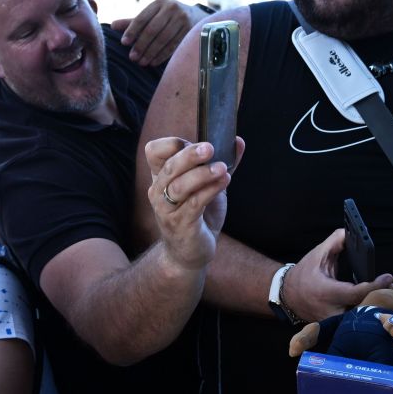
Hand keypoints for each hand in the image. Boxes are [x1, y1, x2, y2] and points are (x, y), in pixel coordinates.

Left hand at [111, 0, 210, 65]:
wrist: (195, 16)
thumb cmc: (165, 18)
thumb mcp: (151, 16)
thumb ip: (132, 22)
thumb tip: (112, 25)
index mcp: (158, 3)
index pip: (142, 18)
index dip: (132, 31)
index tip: (124, 43)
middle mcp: (172, 8)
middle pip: (153, 30)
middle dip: (141, 45)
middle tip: (132, 57)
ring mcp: (183, 19)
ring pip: (164, 39)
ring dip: (151, 52)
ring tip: (141, 62)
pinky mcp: (191, 30)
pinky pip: (174, 45)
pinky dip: (162, 55)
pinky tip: (153, 62)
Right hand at [146, 137, 241, 270]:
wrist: (190, 252)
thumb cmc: (197, 216)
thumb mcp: (208, 186)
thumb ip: (221, 163)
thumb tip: (238, 142)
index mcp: (161, 177)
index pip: (154, 152)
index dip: (170, 143)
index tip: (194, 141)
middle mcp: (158, 191)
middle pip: (169, 166)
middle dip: (190, 155)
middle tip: (210, 148)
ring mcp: (167, 209)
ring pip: (179, 186)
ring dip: (202, 174)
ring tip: (222, 168)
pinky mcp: (180, 225)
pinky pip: (194, 204)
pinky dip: (210, 190)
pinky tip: (224, 182)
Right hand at [281, 229, 392, 323]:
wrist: (287, 296)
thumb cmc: (302, 275)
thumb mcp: (316, 255)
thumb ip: (334, 242)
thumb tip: (350, 233)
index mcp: (327, 293)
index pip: (357, 292)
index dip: (375, 286)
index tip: (387, 277)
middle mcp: (331, 310)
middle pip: (364, 309)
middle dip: (380, 299)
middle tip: (392, 288)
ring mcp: (334, 322)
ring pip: (362, 318)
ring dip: (375, 307)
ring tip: (387, 296)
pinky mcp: (337, 327)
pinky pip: (356, 321)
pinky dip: (366, 312)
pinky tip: (374, 303)